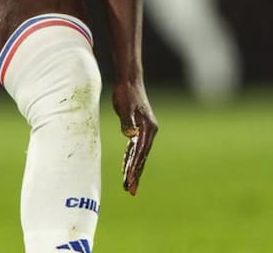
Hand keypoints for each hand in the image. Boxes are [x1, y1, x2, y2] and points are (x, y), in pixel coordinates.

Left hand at [112, 79, 157, 194]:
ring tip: (128, 185)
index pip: (140, 153)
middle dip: (135, 175)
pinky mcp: (138, 129)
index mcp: (148, 130)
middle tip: (130, 191)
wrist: (129, 82)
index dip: (134, 168)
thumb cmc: (126, 94)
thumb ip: (127, 122)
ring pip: (138, 155)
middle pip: (141, 158)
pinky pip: (134, 148)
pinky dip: (130, 158)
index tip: (129, 181)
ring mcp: (144, 132)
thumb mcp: (124, 107)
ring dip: (133, 169)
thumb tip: (130, 135)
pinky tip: (126, 168)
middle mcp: (148, 133)